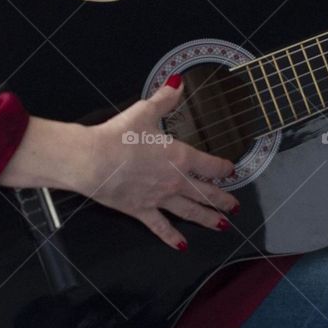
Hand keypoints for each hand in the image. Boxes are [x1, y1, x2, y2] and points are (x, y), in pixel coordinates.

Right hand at [73, 76, 238, 249]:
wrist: (92, 161)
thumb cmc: (118, 136)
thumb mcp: (144, 112)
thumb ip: (164, 99)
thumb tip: (178, 82)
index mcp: (180, 156)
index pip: (210, 165)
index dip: (223, 168)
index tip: (231, 170)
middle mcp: (175, 181)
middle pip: (205, 192)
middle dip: (222, 200)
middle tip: (235, 207)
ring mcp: (159, 198)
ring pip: (190, 212)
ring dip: (207, 219)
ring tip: (222, 226)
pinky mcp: (141, 210)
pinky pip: (161, 227)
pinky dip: (172, 237)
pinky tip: (182, 246)